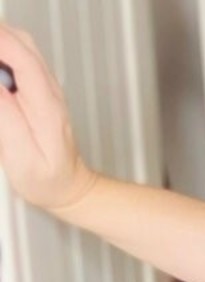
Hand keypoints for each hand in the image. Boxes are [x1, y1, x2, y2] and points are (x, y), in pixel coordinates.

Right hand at [0, 23, 97, 212]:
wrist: (69, 188)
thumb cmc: (48, 180)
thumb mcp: (22, 155)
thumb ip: (5, 115)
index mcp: (46, 105)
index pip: (21, 56)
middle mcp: (49, 90)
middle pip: (20, 42)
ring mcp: (46, 87)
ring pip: (19, 46)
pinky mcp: (38, 89)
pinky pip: (18, 59)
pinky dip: (2, 54)